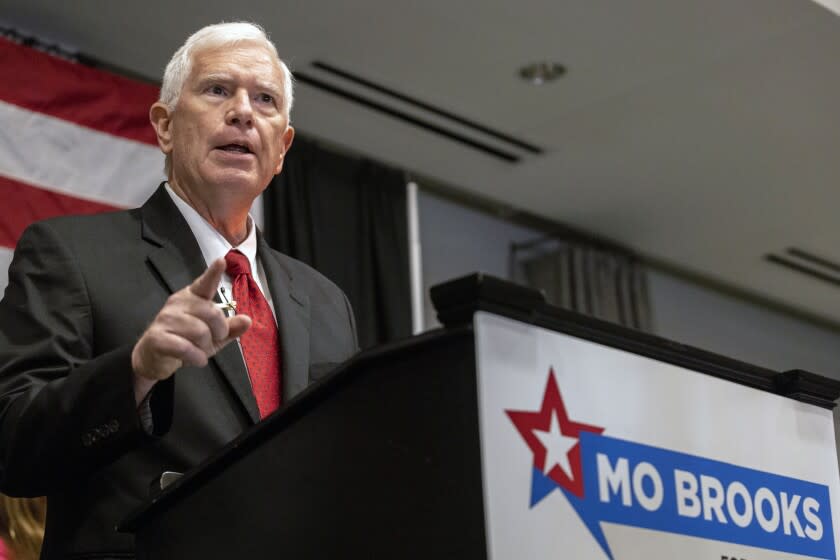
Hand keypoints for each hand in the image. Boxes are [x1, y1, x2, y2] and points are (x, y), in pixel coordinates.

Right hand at [131, 258, 251, 382]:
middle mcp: (178, 304)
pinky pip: (186, 348)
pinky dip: (196, 358)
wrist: (153, 358)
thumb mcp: (213, 337)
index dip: (213, 273)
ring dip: (205, 347)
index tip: (221, 261)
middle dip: (219, 331)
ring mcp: (165, 319)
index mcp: (192, 297)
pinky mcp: (157, 337)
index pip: (204, 283)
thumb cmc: (185, 342)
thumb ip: (230, 328)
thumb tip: (247, 320)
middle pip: (212, 313)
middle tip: (212, 340)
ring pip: (200, 332)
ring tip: (199, 350)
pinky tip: (195, 359)